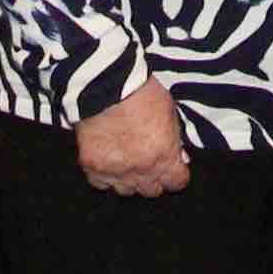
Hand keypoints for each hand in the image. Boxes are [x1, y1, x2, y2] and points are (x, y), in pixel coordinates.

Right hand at [74, 81, 190, 198]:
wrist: (106, 83)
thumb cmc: (142, 92)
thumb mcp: (170, 112)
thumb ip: (175, 139)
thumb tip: (180, 157)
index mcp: (164, 157)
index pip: (177, 183)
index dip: (176, 174)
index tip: (173, 168)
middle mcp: (141, 170)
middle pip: (152, 190)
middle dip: (153, 178)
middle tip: (149, 162)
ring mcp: (115, 172)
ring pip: (126, 191)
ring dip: (129, 179)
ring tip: (127, 161)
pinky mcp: (92, 166)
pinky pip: (100, 183)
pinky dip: (105, 175)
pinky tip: (107, 160)